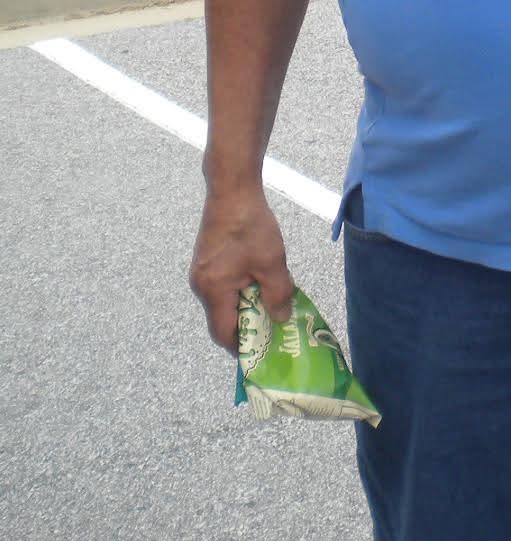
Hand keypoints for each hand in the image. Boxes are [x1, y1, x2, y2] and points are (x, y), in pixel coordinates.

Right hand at [189, 184, 294, 353]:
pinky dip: (240, 290)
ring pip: (224, 301)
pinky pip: (223, 286)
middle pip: (222, 319)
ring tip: (271, 304)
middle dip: (247, 326)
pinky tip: (260, 281)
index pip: (223, 333)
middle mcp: (201, 286)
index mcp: (213, 291)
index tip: (263, 351)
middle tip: (272, 328)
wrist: (232, 189)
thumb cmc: (250, 226)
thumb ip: (278, 295)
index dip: (242, 346)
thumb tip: (280, 319)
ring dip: (246, 306)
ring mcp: (201, 272)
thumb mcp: (272, 263)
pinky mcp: (207, 260)